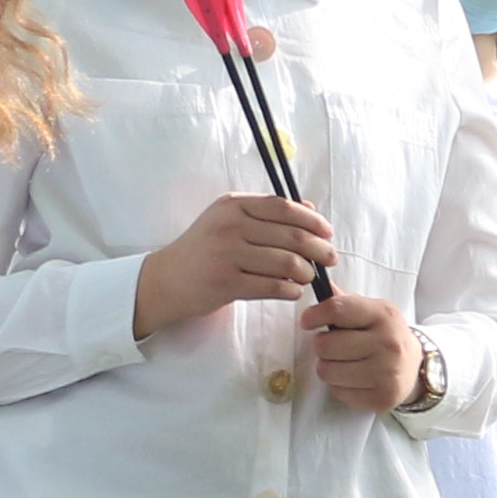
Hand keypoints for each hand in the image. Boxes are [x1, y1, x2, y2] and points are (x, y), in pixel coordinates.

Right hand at [138, 192, 334, 333]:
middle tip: (330, 259)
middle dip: (320, 249)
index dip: (312, 220)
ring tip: (307, 277)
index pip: (284, 207)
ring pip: (287, 263)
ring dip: (306, 273)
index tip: (327, 232)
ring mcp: (227, 254)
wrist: (166, 280)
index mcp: (233, 205)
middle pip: (292, 236)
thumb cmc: (204, 249)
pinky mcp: (227, 283)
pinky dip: (291, 290)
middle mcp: (230, 226)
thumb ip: (265, 213)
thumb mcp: (227, 220)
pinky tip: (293, 291)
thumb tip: (310, 207)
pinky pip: (274, 287)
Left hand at [301, 286, 420, 409]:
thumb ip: (345, 300)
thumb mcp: (372, 311)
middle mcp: (388, 343)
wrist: (415, 367)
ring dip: (329, 368)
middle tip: (334, 347)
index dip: (314, 315)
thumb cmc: (385, 335)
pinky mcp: (382, 398)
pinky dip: (340, 387)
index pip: (337, 309)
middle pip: (325, 345)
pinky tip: (354, 379)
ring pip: (327, 371)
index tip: (308, 321)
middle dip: (322, 346)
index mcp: (384, 315)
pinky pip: (338, 392)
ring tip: (343, 364)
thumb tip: (320, 284)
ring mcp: (387, 373)